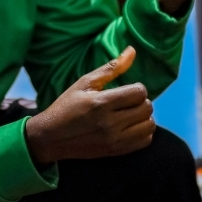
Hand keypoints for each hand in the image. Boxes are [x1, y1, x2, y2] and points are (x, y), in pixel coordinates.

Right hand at [24, 47, 154, 165]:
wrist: (52, 138)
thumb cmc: (67, 106)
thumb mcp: (85, 83)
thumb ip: (111, 68)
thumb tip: (132, 50)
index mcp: (102, 103)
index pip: (139, 92)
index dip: (136, 88)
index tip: (126, 89)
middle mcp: (111, 123)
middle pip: (147, 108)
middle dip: (140, 101)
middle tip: (127, 101)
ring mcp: (115, 140)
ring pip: (149, 125)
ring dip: (143, 117)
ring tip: (129, 114)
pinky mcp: (117, 151)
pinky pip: (145, 141)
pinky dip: (142, 132)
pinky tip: (130, 126)